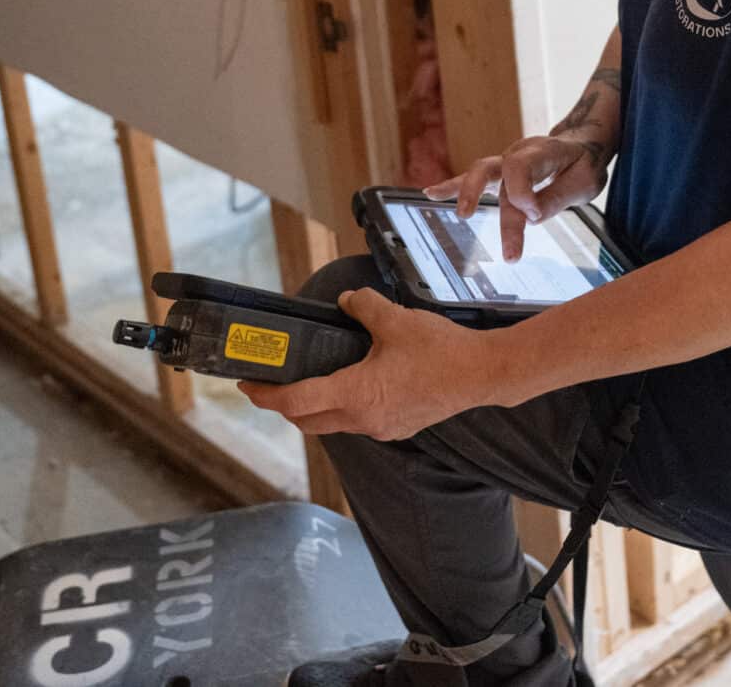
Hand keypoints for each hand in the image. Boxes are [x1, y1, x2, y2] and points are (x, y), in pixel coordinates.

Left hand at [237, 288, 496, 439]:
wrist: (482, 374)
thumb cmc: (441, 350)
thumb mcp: (395, 319)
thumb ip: (363, 307)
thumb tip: (347, 301)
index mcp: (356, 394)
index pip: (295, 402)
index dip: (265, 396)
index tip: (248, 386)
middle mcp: (363, 420)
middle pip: (308, 420)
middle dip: (284, 405)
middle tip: (273, 383)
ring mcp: (381, 429)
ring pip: (333, 424)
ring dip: (315, 407)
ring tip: (312, 379)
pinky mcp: (398, 428)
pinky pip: (359, 423)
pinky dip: (345, 408)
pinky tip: (355, 385)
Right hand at [425, 131, 609, 261]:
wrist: (582, 144)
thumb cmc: (583, 164)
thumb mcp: (585, 181)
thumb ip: (558, 196)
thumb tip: (532, 216)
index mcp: (543, 151)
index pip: (521, 168)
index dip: (523, 194)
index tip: (533, 215)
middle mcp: (520, 152)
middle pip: (497, 173)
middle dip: (499, 210)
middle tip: (506, 248)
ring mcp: (506, 160)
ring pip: (480, 172)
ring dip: (468, 193)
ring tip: (461, 215)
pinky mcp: (500, 172)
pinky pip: (473, 177)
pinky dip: (452, 186)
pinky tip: (431, 193)